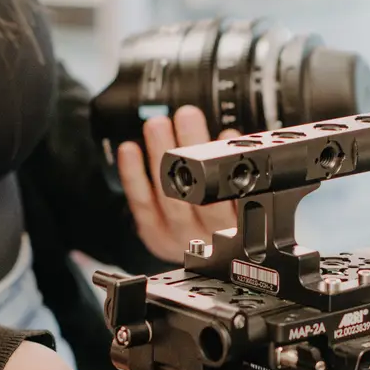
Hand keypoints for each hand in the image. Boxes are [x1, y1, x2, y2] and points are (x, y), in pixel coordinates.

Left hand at [118, 105, 239, 263]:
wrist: (199, 254)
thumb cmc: (221, 218)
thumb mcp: (239, 200)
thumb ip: (236, 173)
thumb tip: (230, 136)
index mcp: (235, 226)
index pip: (234, 197)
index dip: (227, 166)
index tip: (226, 135)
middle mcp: (207, 235)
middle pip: (199, 194)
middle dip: (192, 149)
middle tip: (187, 116)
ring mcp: (179, 238)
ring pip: (170, 197)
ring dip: (161, 156)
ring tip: (158, 126)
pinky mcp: (155, 236)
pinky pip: (142, 205)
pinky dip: (134, 175)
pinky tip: (130, 150)